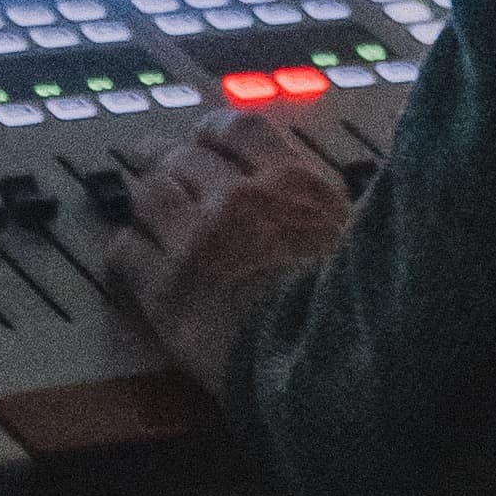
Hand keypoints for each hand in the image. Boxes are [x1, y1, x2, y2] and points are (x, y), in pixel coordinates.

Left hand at [104, 114, 353, 386]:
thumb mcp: (374, 241)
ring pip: (150, 195)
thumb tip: (353, 198)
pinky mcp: (167, 289)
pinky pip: (126, 253)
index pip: (241, 128)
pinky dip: (122, 253)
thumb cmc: (365, 317)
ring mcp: (198, 239)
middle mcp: (241, 199)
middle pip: (184, 158)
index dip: (215, 129)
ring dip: (142, 199)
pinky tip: (124, 261)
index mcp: (295, 184)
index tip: (207, 135)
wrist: (334, 367)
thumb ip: (345, 209)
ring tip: (136, 206)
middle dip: (165, 158)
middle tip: (152, 161)